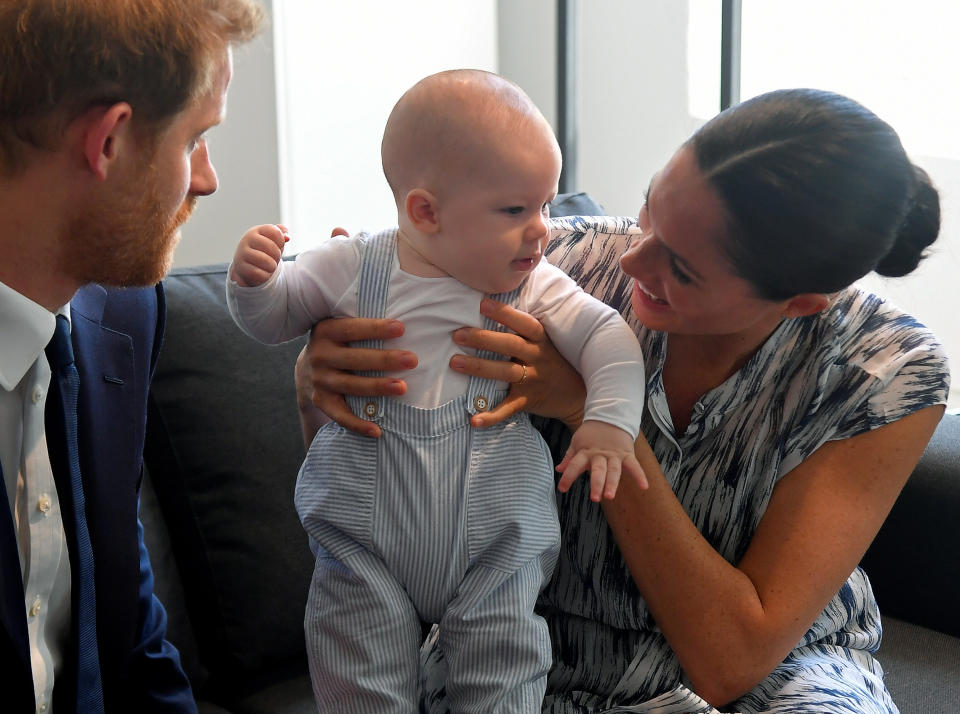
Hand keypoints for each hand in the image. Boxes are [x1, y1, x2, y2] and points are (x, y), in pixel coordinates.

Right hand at [230, 223, 289, 286]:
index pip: (274, 232)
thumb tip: (287, 237)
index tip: (279, 245)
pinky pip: (260, 274)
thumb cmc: (262, 251)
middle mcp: (247, 240)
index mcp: (256, 231)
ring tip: (270, 266)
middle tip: (275, 258)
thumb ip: (281, 235)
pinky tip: (264, 273)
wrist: (245, 266)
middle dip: (277, 255)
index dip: (281, 241)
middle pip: (271, 246)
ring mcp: (242, 254)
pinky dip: (266, 276)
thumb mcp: (271, 240)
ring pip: (266, 261)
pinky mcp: (242, 268)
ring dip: (273, 266)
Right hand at [300, 316, 416, 437]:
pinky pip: (340, 415)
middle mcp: (319, 355)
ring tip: (402, 388)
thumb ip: (364, 325)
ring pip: (351, 386)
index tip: (401, 328)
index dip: (376, 329)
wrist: (307, 369)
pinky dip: (358, 424)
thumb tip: (405, 324)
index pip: (352, 329)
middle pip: (355, 359)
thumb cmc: (340, 343)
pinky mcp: (321, 401)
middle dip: (385, 360)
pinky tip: (377, 430)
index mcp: (326, 331)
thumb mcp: (342, 328)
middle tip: (412, 360)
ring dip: (377, 388)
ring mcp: (319, 380)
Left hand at [448, 298, 585, 428]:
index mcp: (541, 340)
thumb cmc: (554, 362)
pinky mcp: (528, 401)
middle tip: (457, 334)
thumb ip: (524, 330)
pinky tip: (474, 419)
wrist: (578, 395)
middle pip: (510, 345)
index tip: (482, 304)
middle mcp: (538, 358)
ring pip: (505, 372)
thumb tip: (491, 306)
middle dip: (483, 339)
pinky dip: (491, 416)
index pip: (524, 323)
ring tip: (455, 362)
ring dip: (479, 368)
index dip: (504, 313)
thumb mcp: (546, 343)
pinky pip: (508, 408)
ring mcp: (533, 380)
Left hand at [556, 420, 647, 500]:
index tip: (562, 488)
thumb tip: (559, 469)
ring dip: (612, 483)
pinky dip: (640, 475)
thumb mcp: (577, 442)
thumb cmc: (592, 433)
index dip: (568, 477)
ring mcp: (614, 455)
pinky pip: (634, 465)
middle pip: (598, 470)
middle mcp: (599, 455)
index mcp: (585, 452)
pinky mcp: (627, 453)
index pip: (574, 465)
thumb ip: (569, 458)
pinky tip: (644, 486)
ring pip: (614, 470)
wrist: (609, 416)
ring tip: (610, 496)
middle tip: (595, 498)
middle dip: (596, 484)